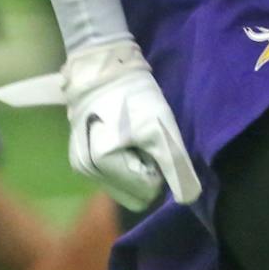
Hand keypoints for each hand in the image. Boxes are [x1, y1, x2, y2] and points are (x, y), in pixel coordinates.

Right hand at [0, 39, 201, 207]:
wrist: (104, 69)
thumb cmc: (134, 97)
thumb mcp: (162, 129)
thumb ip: (176, 166)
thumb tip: (189, 199)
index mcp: (101, 164)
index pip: (145, 192)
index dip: (156, 170)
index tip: (150, 143)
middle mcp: (85, 171)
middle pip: (132, 194)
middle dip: (143, 172)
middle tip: (142, 141)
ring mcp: (79, 166)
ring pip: (122, 188)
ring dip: (132, 167)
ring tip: (131, 138)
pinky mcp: (79, 159)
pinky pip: (112, 178)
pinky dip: (121, 163)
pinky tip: (120, 139)